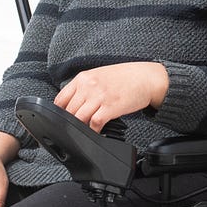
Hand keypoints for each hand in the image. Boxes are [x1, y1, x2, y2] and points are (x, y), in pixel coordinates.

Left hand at [55, 62, 169, 131]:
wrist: (146, 78)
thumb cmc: (124, 77)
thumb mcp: (99, 75)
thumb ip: (84, 87)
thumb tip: (72, 103)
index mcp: (83, 78)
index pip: (61, 98)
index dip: (59, 112)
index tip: (63, 119)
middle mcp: (89, 86)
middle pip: (69, 111)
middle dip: (71, 122)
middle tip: (76, 127)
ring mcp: (99, 97)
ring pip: (79, 118)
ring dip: (81, 128)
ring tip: (85, 131)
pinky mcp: (110, 107)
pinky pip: (95, 124)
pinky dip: (94, 131)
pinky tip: (97, 131)